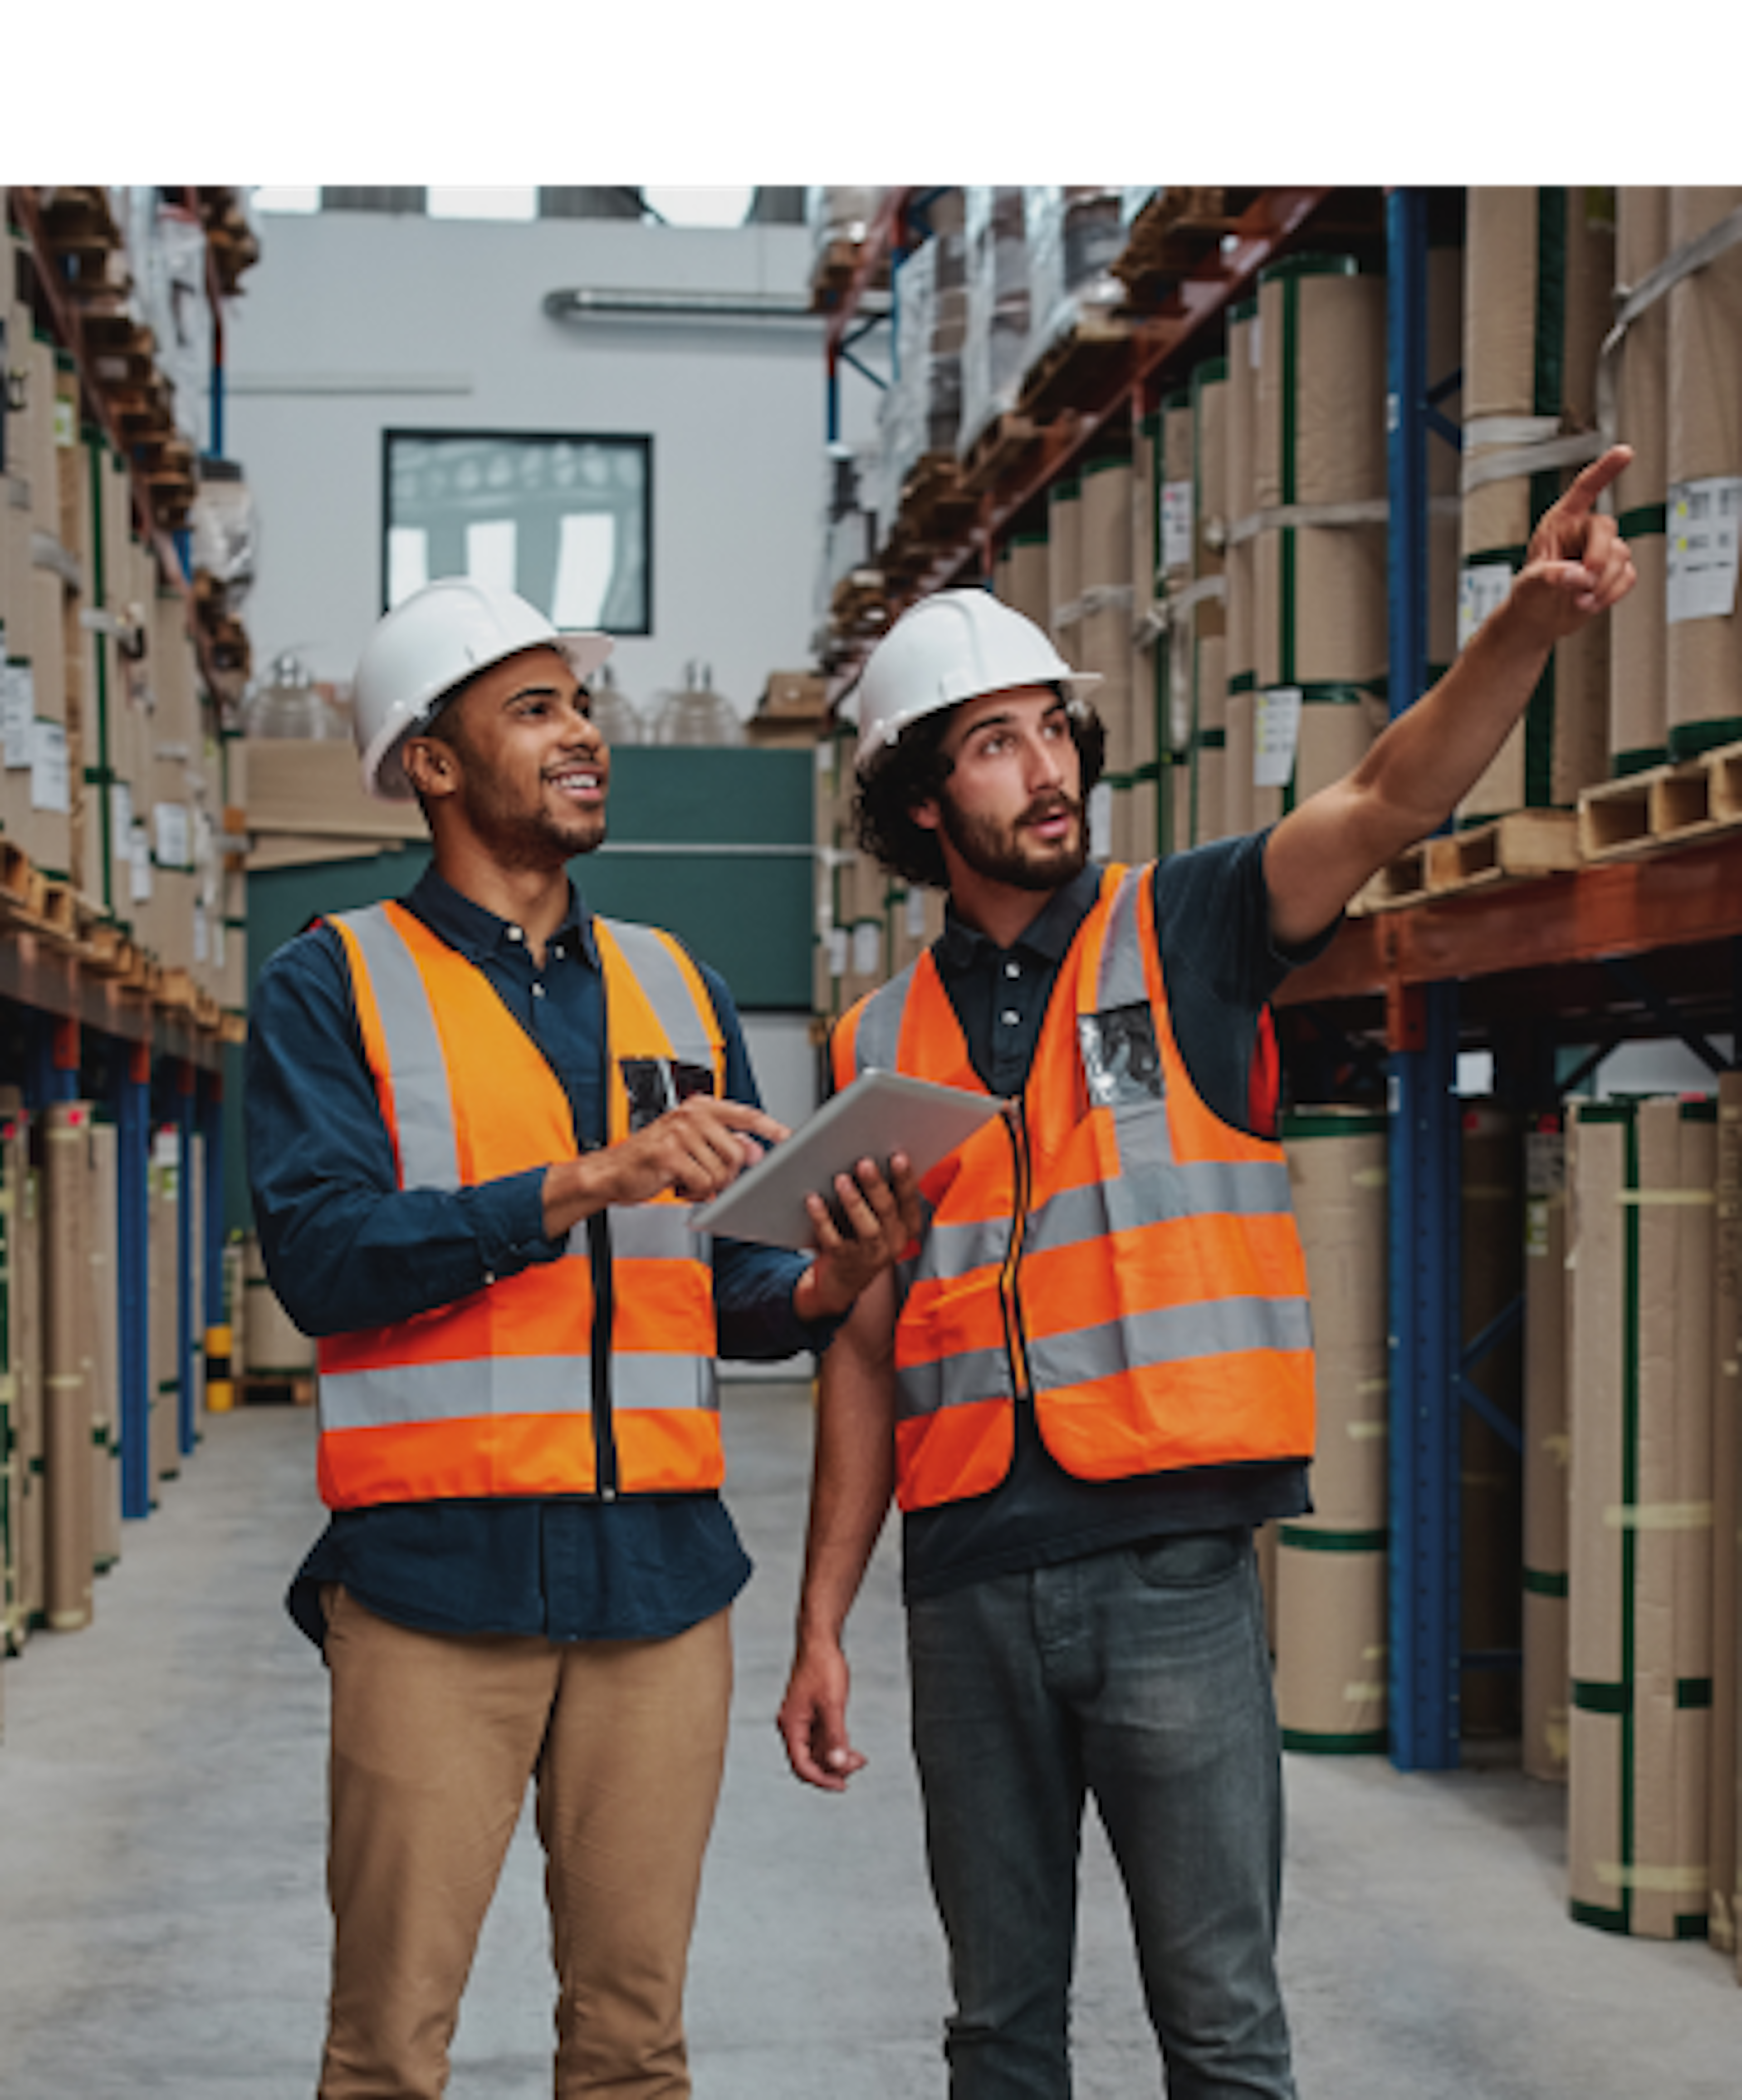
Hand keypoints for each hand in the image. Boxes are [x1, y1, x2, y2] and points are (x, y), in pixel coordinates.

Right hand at [544, 1095, 787, 1235]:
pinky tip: (680, 1186)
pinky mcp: (669, 1154)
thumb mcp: (691, 1145)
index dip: (770, 1127)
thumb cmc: (651, 1158)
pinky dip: (694, 1192)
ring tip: (688, 1179)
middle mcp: (691, 1116)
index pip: (745, 1115)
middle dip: (728, 1174)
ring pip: (722, 1171)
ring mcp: (679, 1133)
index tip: (789, 1137)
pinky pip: (702, 1182)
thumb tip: (755, 1150)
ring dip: (708, 1185)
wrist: (612, 1171)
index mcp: (699, 1108)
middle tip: (706, 1177)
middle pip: (738, 1152)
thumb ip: (724, 1142)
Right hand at [777, 1635, 866, 1791]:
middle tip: (857, 1767)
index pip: (801, 1765)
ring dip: (836, 1758)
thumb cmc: (823, 1667)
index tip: (842, 1785)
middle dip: (833, 1768)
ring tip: (858, 1758)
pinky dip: (835, 1746)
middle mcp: (793, 1726)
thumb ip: (834, 1736)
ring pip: (816, 1752)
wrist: (820, 1642)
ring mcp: (802, 1721)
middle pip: (809, 1761)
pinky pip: (820, 1739)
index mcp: (791, 1726)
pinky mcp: (810, 1715)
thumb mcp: (832, 1704)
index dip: (821, 1779)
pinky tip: (851, 1748)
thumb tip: (837, 1764)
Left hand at [793, 1154, 922, 1323]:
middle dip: (876, 1185)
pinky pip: (834, 1240)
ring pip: (867, 1227)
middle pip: (888, 1209)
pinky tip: (813, 1200)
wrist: (843, 1281)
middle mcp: (894, 1240)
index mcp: (906, 1224)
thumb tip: (858, 1154)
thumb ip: (876, 1189)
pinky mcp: (846, 1261)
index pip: (910, 1198)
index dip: (905, 1178)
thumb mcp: (876, 1215)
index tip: (898, 1156)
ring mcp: (871, 1253)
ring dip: (854, 1202)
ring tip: (841, 1179)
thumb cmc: (860, 1235)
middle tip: (864, 1162)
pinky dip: (823, 1219)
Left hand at [1508, 443, 1638, 645]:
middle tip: (1585, 579)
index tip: (1625, 452)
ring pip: (1621, 556)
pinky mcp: (1614, 572)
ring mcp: (1602, 551)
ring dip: (1601, 584)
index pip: (1585, 489)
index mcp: (1560, 523)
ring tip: (1577, 599)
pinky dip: (1611, 594)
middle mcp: (1583, 532)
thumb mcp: (1529, 583)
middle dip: (1598, 557)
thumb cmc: (1528, 595)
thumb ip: (1551, 575)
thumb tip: (1577, 575)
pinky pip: (1628, 577)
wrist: (1538, 620)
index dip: (1605, 470)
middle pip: (1607, 528)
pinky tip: (1590, 602)